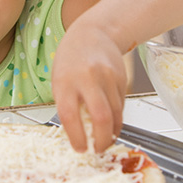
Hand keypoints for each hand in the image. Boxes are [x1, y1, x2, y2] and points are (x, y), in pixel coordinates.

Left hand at [51, 22, 125, 152]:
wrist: (94, 33)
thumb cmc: (71, 58)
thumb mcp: (60, 80)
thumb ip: (67, 103)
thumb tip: (77, 133)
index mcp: (65, 81)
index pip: (70, 115)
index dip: (76, 136)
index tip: (80, 149)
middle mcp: (87, 79)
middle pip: (101, 117)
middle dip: (101, 140)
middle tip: (98, 150)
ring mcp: (108, 78)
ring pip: (115, 114)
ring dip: (111, 132)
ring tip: (104, 140)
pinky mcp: (122, 79)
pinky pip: (121, 105)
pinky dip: (116, 118)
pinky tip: (110, 122)